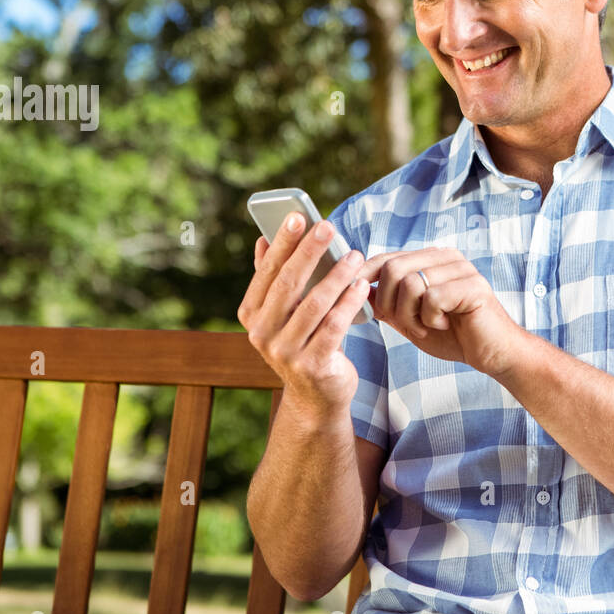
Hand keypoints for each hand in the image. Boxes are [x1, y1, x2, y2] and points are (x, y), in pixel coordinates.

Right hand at [237, 213, 371, 414]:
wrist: (316, 397)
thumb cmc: (303, 342)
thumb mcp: (284, 313)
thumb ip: (274, 280)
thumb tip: (263, 239)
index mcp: (251, 315)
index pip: (267, 272)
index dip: (283, 243)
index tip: (297, 215)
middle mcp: (262, 334)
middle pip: (288, 284)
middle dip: (309, 251)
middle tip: (328, 225)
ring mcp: (285, 352)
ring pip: (314, 304)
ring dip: (336, 275)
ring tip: (354, 254)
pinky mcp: (312, 365)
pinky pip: (333, 326)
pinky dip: (349, 302)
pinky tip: (361, 284)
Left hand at [357, 247, 523, 376]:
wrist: (492, 354)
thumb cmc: (454, 336)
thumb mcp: (411, 320)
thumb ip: (387, 304)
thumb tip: (356, 290)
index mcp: (430, 259)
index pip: (386, 258)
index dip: (364, 277)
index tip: (355, 299)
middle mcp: (445, 257)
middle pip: (393, 268)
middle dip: (388, 303)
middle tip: (405, 324)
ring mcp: (461, 268)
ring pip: (410, 283)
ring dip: (411, 315)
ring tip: (427, 326)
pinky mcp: (473, 285)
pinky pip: (432, 298)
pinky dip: (431, 318)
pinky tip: (445, 324)